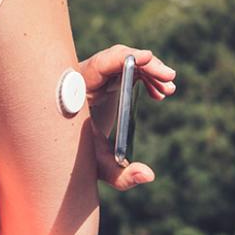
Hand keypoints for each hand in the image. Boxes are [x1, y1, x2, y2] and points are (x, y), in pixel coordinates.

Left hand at [77, 45, 177, 190]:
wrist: (65, 149)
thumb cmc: (78, 157)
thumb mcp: (98, 167)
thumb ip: (122, 177)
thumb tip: (150, 175)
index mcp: (77, 93)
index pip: (98, 65)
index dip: (121, 58)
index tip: (147, 58)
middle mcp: (84, 78)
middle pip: (116, 58)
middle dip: (145, 65)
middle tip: (169, 78)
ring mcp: (95, 75)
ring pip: (125, 61)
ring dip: (149, 72)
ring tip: (168, 90)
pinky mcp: (104, 77)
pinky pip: (126, 68)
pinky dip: (145, 76)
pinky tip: (159, 94)